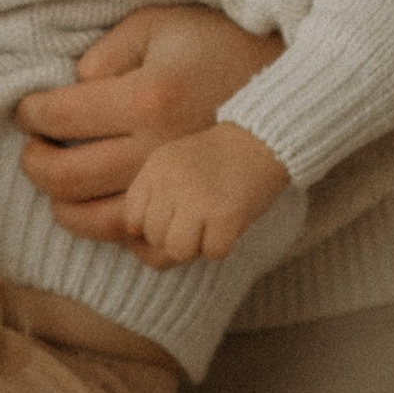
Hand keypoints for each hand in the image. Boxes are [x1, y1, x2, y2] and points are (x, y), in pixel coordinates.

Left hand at [14, 6, 283, 243]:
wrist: (285, 84)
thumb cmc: (216, 44)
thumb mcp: (158, 24)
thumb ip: (106, 51)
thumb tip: (72, 86)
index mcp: (147, 98)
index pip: (60, 117)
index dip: (30, 115)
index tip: (25, 111)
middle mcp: (159, 149)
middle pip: (68, 178)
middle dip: (35, 166)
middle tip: (32, 152)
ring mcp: (180, 189)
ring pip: (98, 222)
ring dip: (64, 209)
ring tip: (57, 189)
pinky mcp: (199, 212)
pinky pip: (144, 245)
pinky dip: (113, 236)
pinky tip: (102, 212)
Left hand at [122, 123, 294, 267]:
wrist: (261, 139)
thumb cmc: (216, 159)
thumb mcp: (173, 163)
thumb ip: (151, 195)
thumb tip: (133, 239)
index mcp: (155, 169)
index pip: (132, 218)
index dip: (150, 227)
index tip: (171, 218)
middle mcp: (171, 183)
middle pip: (155, 237)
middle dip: (175, 237)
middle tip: (197, 220)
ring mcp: (198, 199)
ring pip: (178, 250)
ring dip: (196, 246)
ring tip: (210, 226)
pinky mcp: (226, 215)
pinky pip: (212, 253)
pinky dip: (222, 246)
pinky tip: (229, 226)